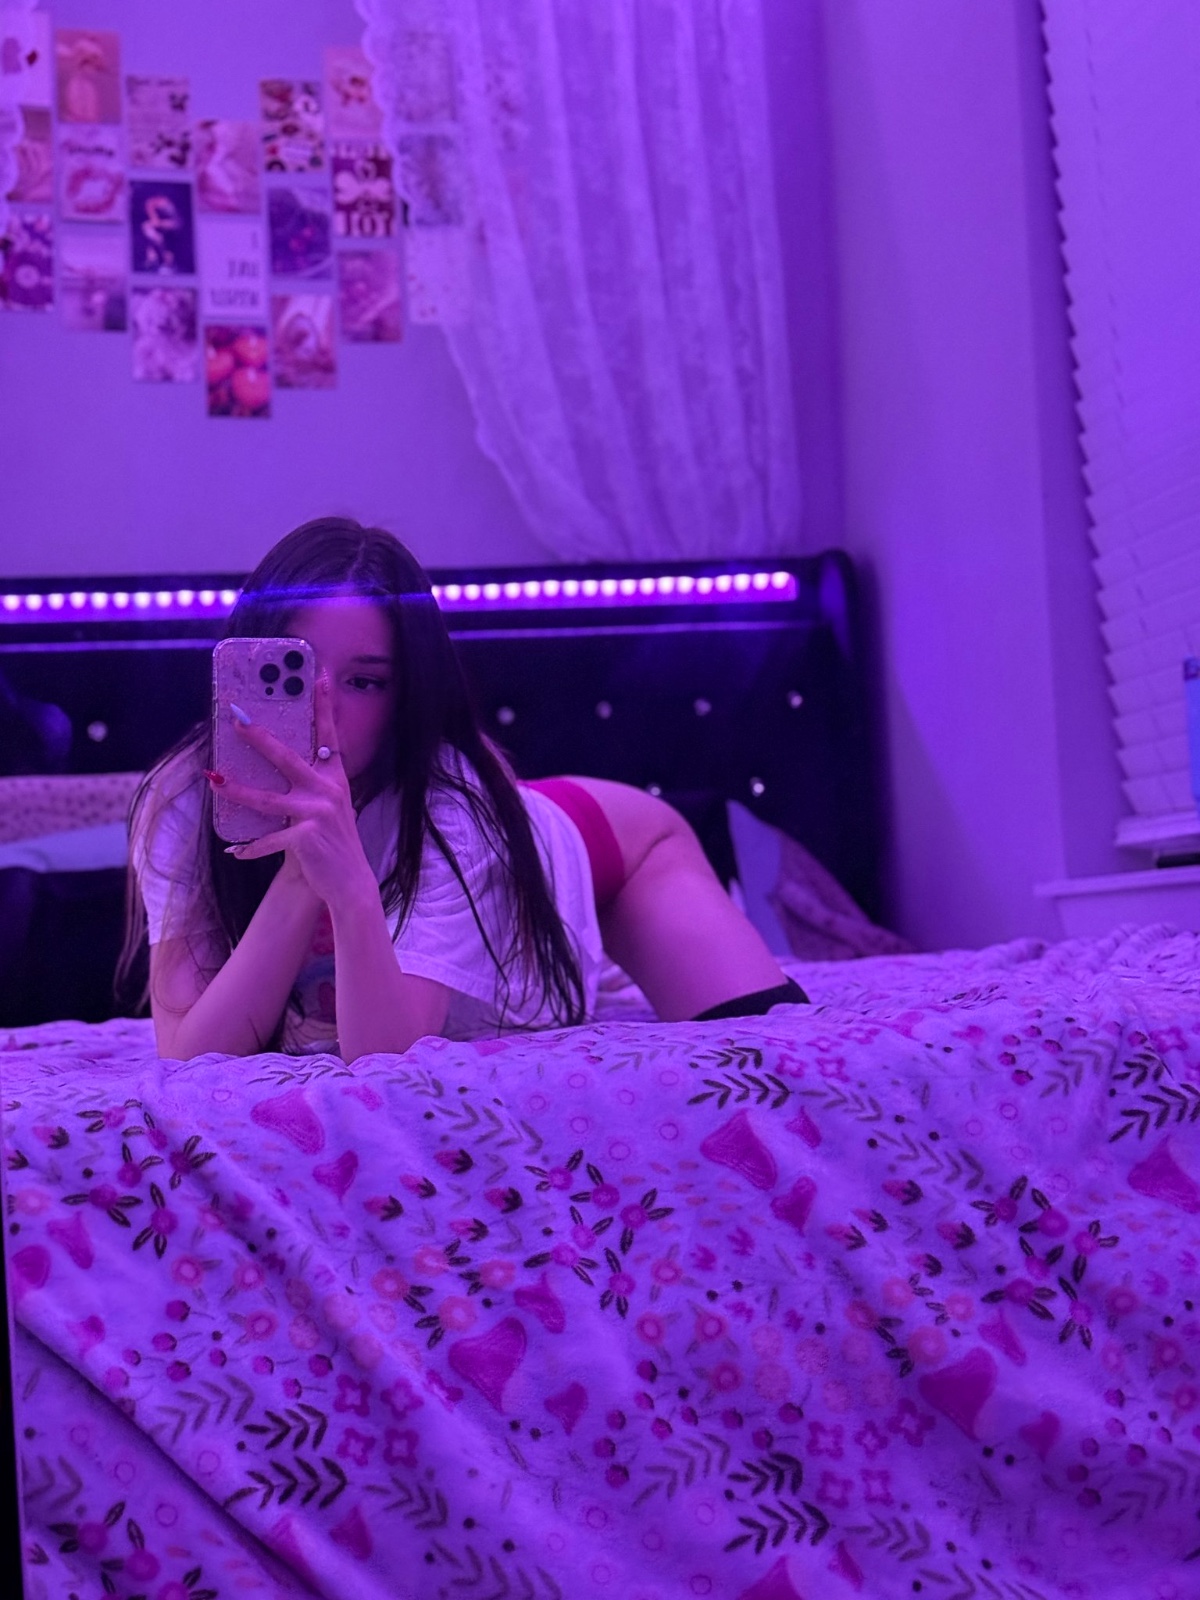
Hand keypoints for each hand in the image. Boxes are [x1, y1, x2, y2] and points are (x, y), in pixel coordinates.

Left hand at [211, 674, 375, 910]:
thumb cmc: (334, 844)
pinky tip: (235, 851)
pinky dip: (250, 848)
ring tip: (213, 779)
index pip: (328, 736)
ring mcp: (317, 814)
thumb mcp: (330, 808)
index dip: (324, 706)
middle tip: (236, 720)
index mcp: (335, 779)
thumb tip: (277, 767)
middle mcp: (328, 791)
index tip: (320, 677)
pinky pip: (269, 840)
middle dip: (259, 737)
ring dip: (236, 790)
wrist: (351, 883)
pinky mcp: (306, 838)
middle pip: (287, 757)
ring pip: (267, 799)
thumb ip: (311, 787)